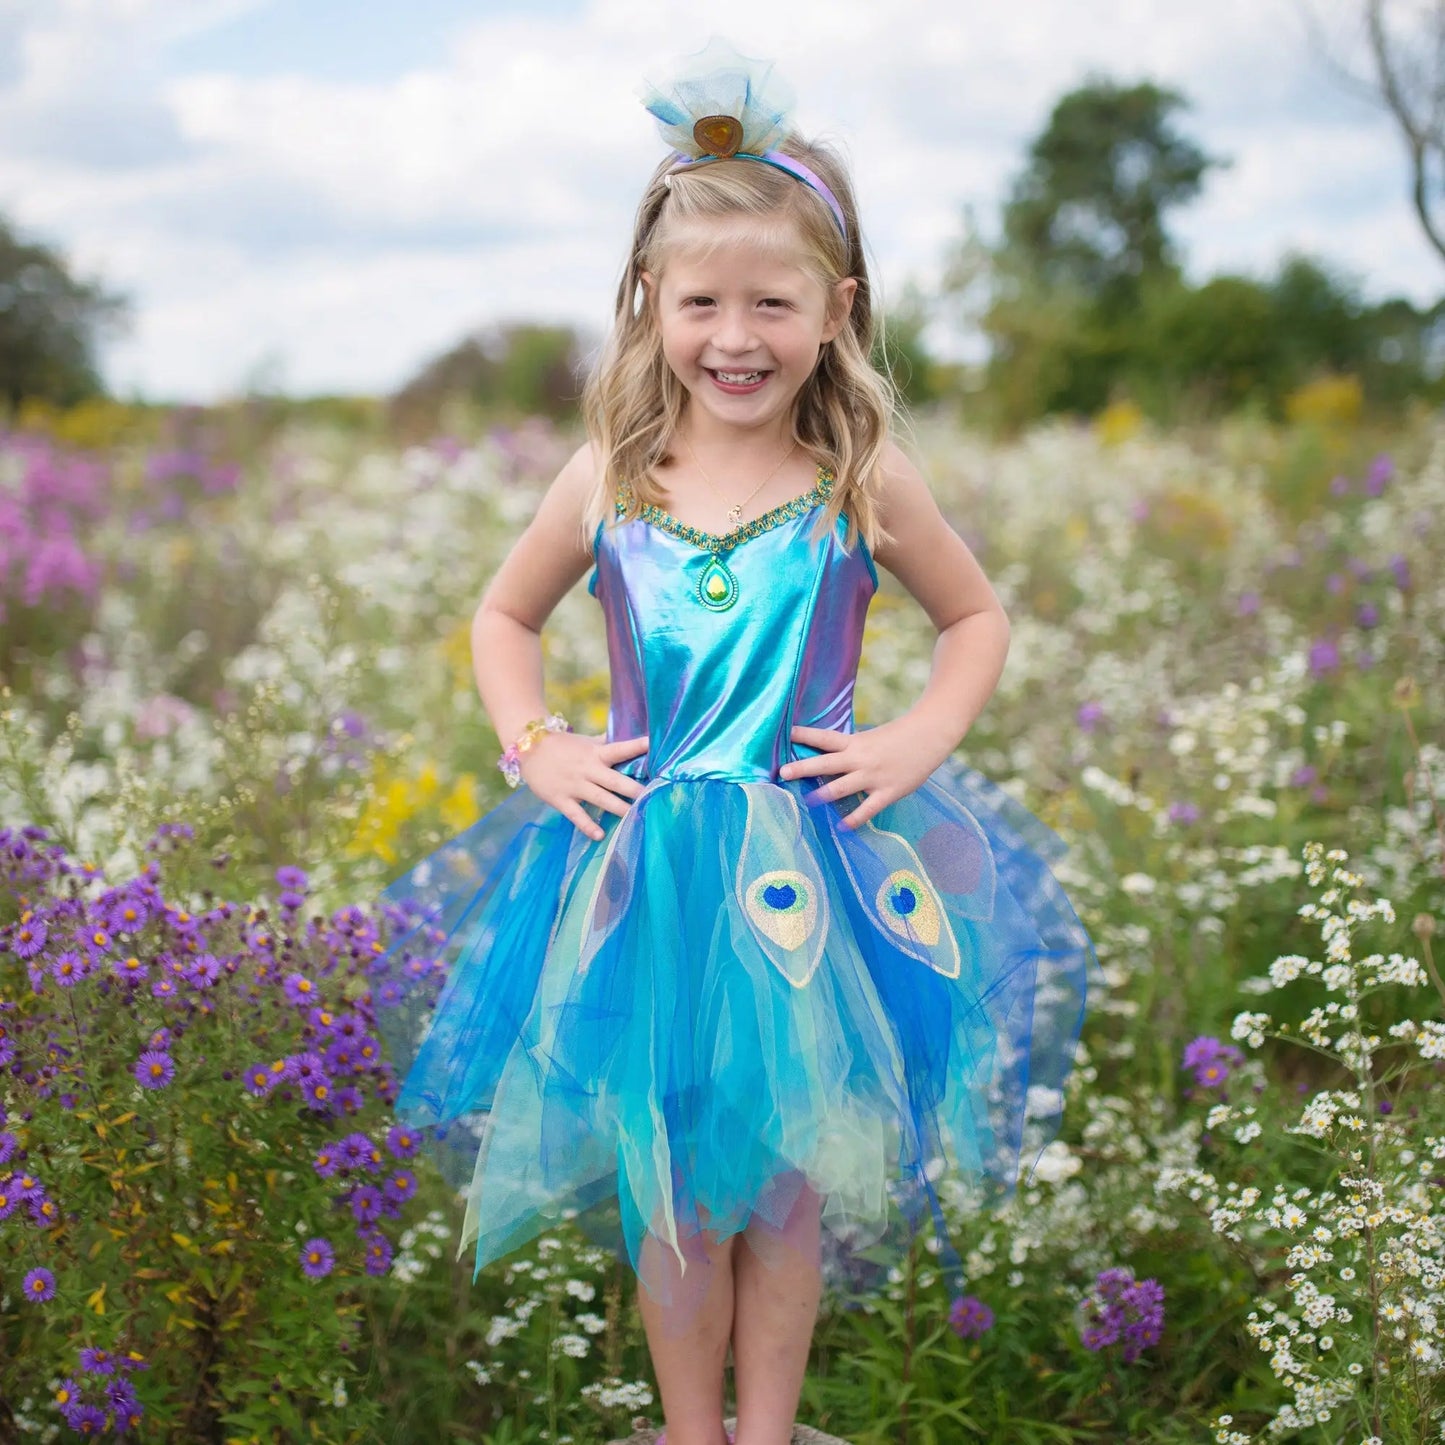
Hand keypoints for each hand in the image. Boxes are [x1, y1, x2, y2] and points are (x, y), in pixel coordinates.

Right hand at [518, 731, 648, 841]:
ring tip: (636, 817)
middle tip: (652, 796)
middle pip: (614, 780)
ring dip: (618, 808)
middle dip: (633, 789)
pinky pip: (577, 815)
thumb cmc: (561, 745)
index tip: (654, 745)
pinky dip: (588, 825)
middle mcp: (587, 769)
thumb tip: (625, 734)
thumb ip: (604, 742)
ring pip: (600, 799)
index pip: (620, 749)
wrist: (528, 748)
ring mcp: (574, 785)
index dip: (637, 746)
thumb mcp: (584, 741)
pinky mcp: (561, 799)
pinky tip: (599, 835)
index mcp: (595, 753)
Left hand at [779, 719, 953, 830]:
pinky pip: (867, 809)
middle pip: (826, 763)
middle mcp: (860, 759)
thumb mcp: (870, 738)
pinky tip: (842, 827)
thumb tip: (829, 761)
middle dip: (803, 768)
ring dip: (822, 795)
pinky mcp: (887, 792)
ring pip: (841, 787)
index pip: (825, 737)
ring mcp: (873, 776)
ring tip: (806, 802)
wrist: (930, 736)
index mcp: (855, 743)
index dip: (805, 735)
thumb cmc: (899, 737)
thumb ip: (852, 750)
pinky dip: (854, 819)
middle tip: (783, 772)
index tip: (786, 734)